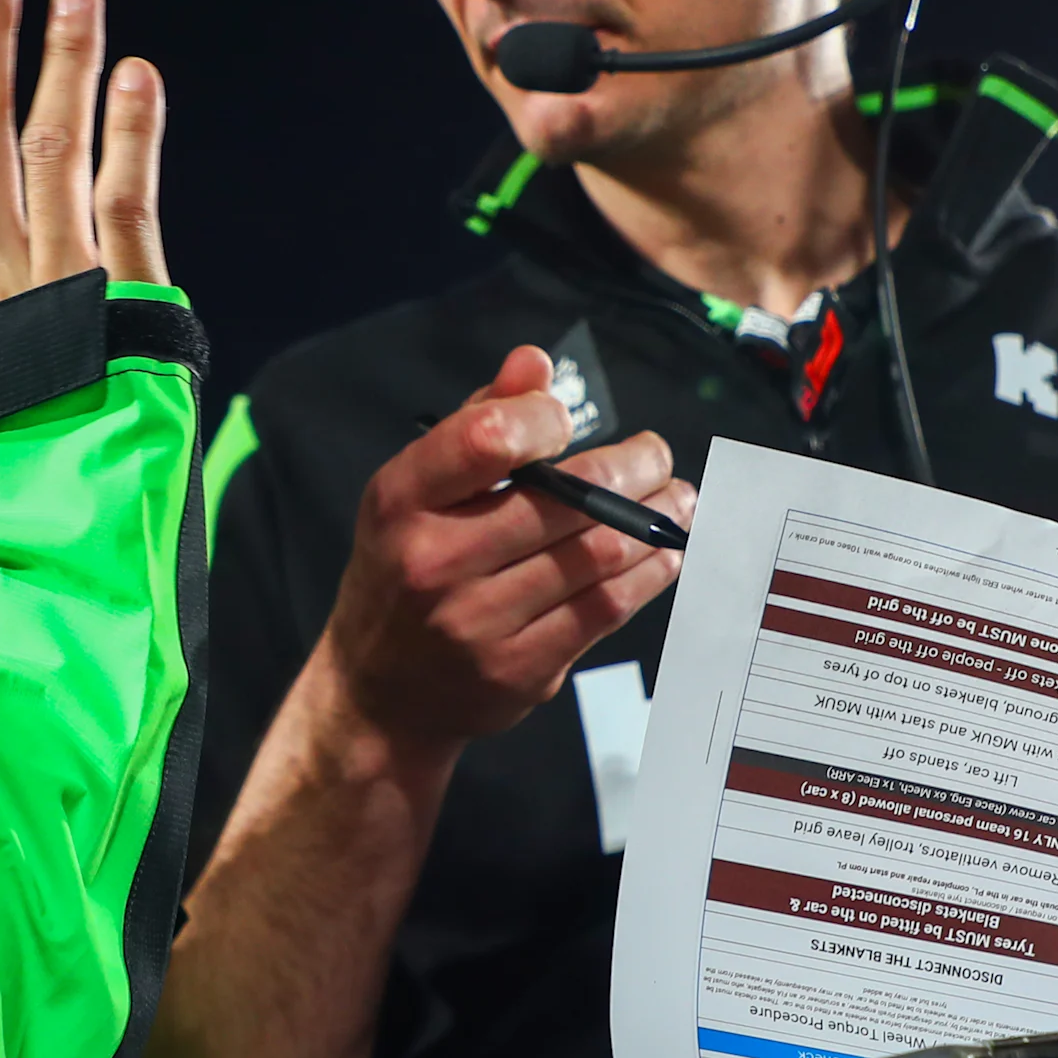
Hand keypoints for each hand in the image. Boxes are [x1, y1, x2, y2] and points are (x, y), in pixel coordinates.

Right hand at [311, 345, 692, 756]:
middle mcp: (433, 562)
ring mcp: (478, 622)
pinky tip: (662, 553)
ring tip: (678, 498)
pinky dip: (647, 575)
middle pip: (564, 500)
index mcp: (402, 502)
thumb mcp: (412, 492)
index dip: (544, 419)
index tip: (566, 420)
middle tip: (656, 455)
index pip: (487, 439)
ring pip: (596, 555)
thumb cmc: (402, 572)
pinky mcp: (519, 670)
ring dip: (653, 520)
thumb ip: (474, 422)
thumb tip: (534, 363)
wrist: (380, 694)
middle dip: (631, 468)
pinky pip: (603, 610)